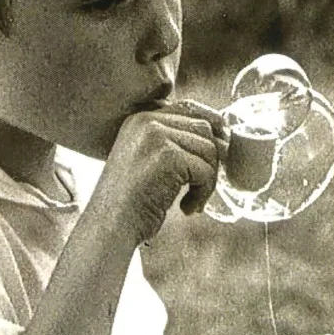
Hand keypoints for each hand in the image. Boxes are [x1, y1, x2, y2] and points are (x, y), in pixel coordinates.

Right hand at [96, 99, 227, 244]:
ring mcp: (155, 136)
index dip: (211, 128)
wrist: (110, 226)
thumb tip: (223, 134)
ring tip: (192, 200)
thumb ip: (174, 142)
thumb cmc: (132, 202)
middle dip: (211, 160)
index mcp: (140, 118)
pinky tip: (186, 208)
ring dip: (208, 180)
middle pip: (204, 128)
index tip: (216, 156)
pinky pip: (206, 170)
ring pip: (209, 149)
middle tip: (202, 187)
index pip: (189, 108)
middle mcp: (146, 121)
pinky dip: (203, 193)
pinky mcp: (167, 156)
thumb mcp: (148, 161)